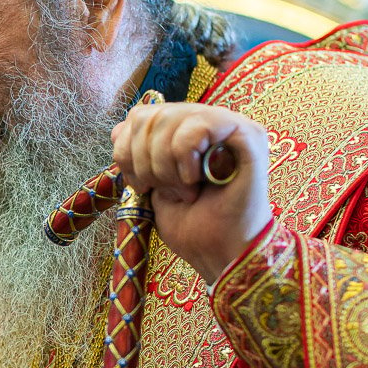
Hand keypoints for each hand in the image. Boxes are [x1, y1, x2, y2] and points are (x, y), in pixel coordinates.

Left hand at [111, 101, 272, 283]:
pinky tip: (195, 180)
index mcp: (184, 130)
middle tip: (165, 190)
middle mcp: (207, 121)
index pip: (139, 116)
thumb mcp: (151, 184)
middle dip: (145, 161)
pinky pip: (198, 124)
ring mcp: (229, 126)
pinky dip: (186, 156)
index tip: (141, 185)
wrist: (218, 252)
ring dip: (165, 164)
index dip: (127, 151)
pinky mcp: (248, 134)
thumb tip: (119, 129)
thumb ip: (137, 153)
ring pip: (170, 117)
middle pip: (149, 115)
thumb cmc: (190, 224)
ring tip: (184, 190)